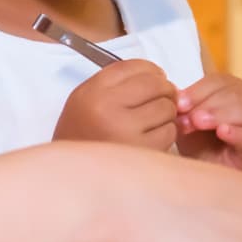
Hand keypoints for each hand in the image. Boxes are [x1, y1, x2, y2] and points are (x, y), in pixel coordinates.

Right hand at [54, 59, 179, 149]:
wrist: (72, 174)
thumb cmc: (83, 135)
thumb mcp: (87, 99)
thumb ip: (117, 83)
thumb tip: (162, 79)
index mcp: (93, 91)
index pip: (134, 66)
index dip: (152, 70)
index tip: (156, 77)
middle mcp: (107, 108)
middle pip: (155, 84)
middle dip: (165, 90)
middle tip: (161, 99)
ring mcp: (125, 131)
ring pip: (166, 108)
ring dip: (166, 113)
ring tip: (152, 122)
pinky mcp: (141, 152)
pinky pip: (169, 132)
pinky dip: (166, 133)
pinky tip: (152, 138)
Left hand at [176, 74, 241, 170]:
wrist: (206, 175)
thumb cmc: (198, 143)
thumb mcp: (187, 120)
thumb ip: (185, 107)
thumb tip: (176, 94)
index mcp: (234, 91)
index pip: (220, 81)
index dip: (199, 90)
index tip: (180, 103)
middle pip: (235, 93)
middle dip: (208, 103)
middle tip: (188, 117)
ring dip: (220, 115)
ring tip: (199, 123)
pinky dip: (238, 133)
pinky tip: (222, 132)